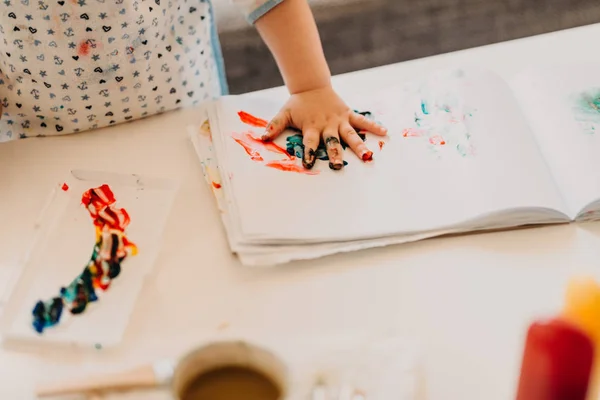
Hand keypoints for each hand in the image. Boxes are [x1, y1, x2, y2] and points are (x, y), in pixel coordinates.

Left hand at [261, 86, 387, 169]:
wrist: (312, 85)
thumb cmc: (298, 104)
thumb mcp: (284, 114)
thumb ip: (274, 126)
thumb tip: (262, 138)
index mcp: (312, 126)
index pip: (309, 142)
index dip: (307, 153)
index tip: (307, 165)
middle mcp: (327, 125)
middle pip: (332, 141)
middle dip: (336, 154)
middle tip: (339, 166)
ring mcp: (340, 120)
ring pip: (351, 135)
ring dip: (359, 145)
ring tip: (368, 156)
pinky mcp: (348, 115)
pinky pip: (362, 122)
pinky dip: (373, 126)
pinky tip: (384, 132)